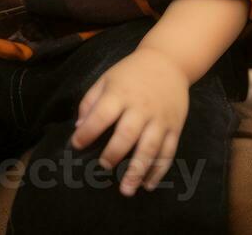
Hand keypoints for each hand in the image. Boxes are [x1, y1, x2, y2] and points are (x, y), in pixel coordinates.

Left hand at [70, 48, 188, 196]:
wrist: (168, 61)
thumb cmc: (131, 73)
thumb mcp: (107, 78)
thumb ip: (90, 101)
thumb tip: (78, 128)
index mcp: (121, 94)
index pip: (102, 115)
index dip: (87, 132)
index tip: (76, 145)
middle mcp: (141, 107)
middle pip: (127, 134)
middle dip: (113, 154)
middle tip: (103, 166)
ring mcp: (160, 118)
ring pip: (150, 148)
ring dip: (137, 171)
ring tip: (126, 190)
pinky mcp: (175, 126)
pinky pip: (168, 151)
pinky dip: (159, 170)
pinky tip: (148, 185)